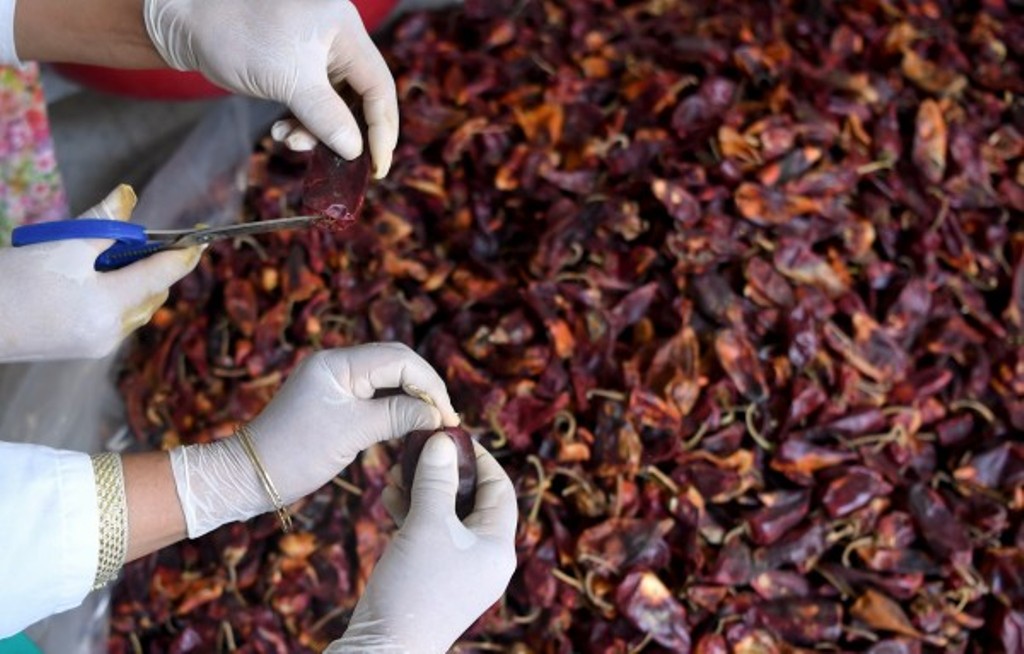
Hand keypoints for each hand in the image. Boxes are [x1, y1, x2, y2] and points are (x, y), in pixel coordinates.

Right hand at [0, 185, 200, 361]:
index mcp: (109, 306)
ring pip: (136, 308)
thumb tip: (128, 195)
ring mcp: (98, 345)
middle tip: (142, 244)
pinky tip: (95, 283)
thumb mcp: (61, 244)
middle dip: (153, 267)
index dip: (184, 254)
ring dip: (134, 283)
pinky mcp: (83, 349)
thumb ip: (103, 223)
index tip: (200, 239)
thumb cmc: (12, 280)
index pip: (162, 275)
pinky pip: (117, 319)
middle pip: (152, 293)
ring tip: (111, 261)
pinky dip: (116, 298)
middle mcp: (111, 332)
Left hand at [144, 0, 398, 175]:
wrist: (186, 23)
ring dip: (317, 130)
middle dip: (346, 132)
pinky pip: (314, 102)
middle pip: (361, 97)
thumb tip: (355, 150)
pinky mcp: (297, 67)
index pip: (379, 86)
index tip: (377, 165)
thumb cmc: (237, 36)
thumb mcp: (287, 80)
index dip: (381, 129)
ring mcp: (318, 53)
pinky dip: (301, 122)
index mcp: (344, 30)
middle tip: (341, 164)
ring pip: (336, 105)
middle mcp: (337, 39)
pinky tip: (281, 131)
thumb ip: (326, 116)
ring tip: (289, 140)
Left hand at [170, 343, 459, 537]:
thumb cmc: (296, 453)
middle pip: (396, 362)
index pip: (400, 359)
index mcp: (338, 362)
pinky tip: (409, 424)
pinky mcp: (331, 399)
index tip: (448, 416)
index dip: (430, 385)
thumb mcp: (353, 433)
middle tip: (445, 418)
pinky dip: (395, 405)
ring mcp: (332, 380)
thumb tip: (437, 414)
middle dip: (425, 387)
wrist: (248, 475)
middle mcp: (335, 363)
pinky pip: (373, 393)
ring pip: (387, 378)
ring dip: (412, 396)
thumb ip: (398, 415)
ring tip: (433, 422)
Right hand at [327, 436, 517, 652]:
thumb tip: (443, 440)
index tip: (452, 435)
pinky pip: (430, 536)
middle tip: (419, 449)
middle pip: (472, 501)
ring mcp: (459, 571)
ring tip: (396, 470)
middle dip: (443, 472)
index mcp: (499, 547)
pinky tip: (390, 496)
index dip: (478, 458)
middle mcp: (485, 560)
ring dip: (423, 490)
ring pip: (447, 517)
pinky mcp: (433, 579)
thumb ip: (436, 479)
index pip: (500, 489)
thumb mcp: (427, 524)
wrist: (383, 652)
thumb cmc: (415, 588)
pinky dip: (413, 514)